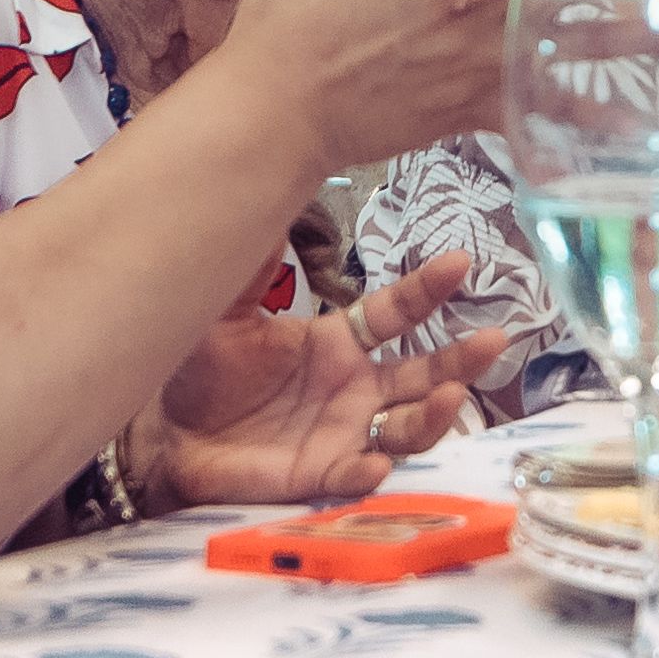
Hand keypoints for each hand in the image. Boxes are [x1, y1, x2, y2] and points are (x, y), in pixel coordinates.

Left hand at [152, 253, 520, 503]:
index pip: (397, 314)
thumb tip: (263, 182)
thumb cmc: (201, 369)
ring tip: (449, 396)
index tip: (460, 264)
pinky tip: (376, 461)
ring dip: (433, 415)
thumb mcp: (225, 310)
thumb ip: (252, 263)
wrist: (165, 433)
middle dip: (461, 359)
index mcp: (339, 343)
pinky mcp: (320, 474)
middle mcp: (355, 388)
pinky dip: (370, 470)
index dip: (428, 291)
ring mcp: (343, 433)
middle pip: (424, 373)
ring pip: (408, 428)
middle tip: (493, 340)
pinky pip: (355, 475)